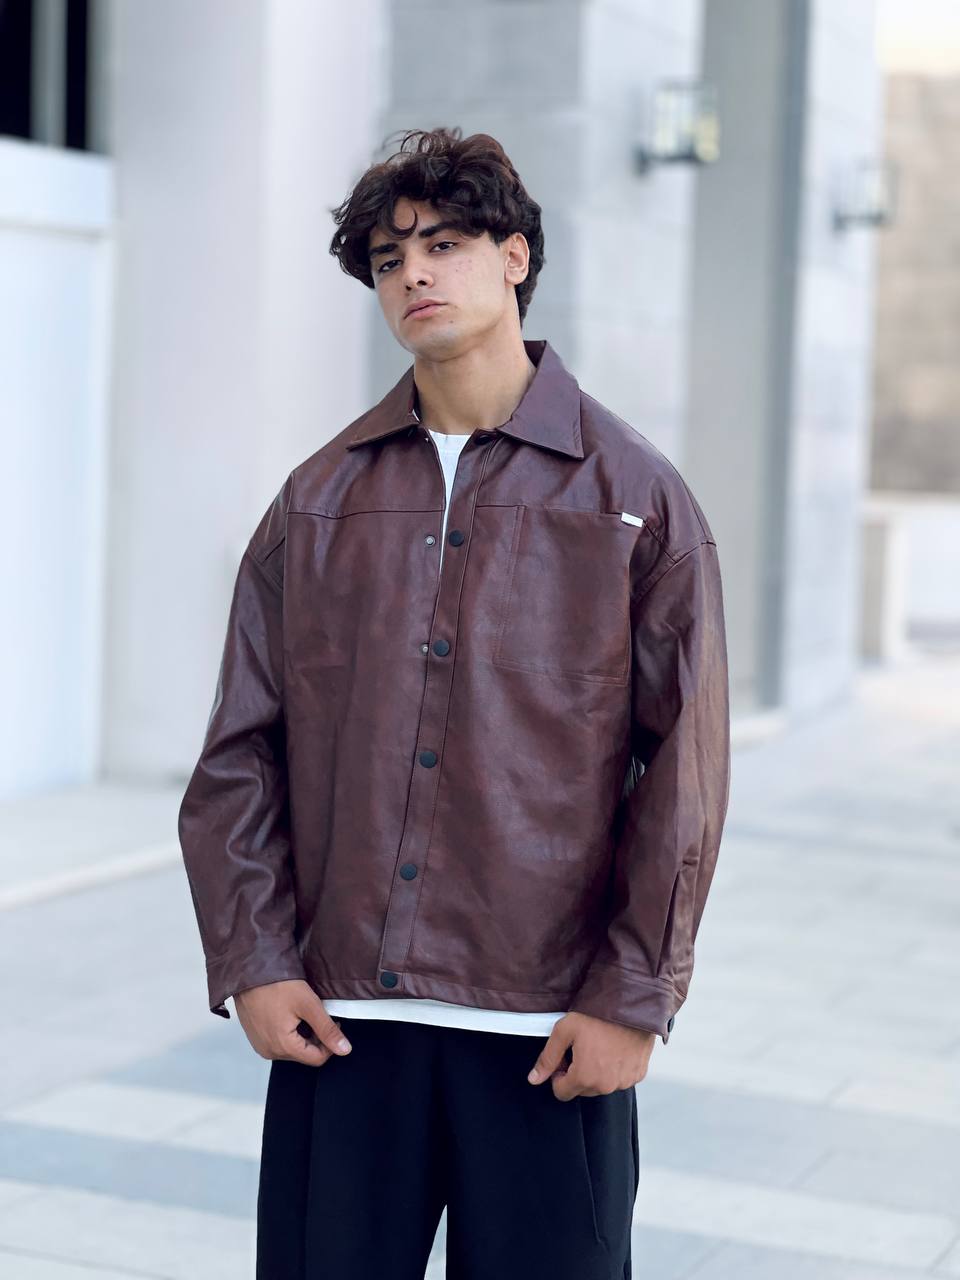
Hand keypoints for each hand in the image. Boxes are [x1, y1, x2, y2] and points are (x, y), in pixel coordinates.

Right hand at [233, 979, 352, 1066]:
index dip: (330, 1043)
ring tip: (302, 1012)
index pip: (317, 1059)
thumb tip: (344, 1050)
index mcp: (283, 1047)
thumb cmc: (277, 985)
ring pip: (292, 1049)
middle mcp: (269, 1052)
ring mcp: (260, 1045)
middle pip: (304, 1054)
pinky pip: (278, 1042)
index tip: (333, 1022)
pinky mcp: (255, 1037)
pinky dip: (289, 1032)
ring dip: (302, 1035)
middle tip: (318, 1014)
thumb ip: (327, 1030)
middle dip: (316, 1037)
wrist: (250, 973)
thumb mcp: (308, 1005)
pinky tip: (289, 1014)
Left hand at [526, 1011, 656, 1100]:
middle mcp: (606, 1086)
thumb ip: (547, 1058)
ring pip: (601, 1085)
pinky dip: (615, 1069)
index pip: (562, 1093)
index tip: (564, 1057)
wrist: (630, 1004)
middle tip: (580, 1048)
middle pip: (582, 1089)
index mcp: (585, 1077)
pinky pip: (620, 1079)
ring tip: (599, 1046)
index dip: (558, 1075)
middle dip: (577, 1073)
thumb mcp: (564, 1031)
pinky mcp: (638, 1074)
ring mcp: (624, 1081)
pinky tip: (614, 1049)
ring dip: (597, 1072)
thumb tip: (533, 1079)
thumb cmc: (596, 1015)